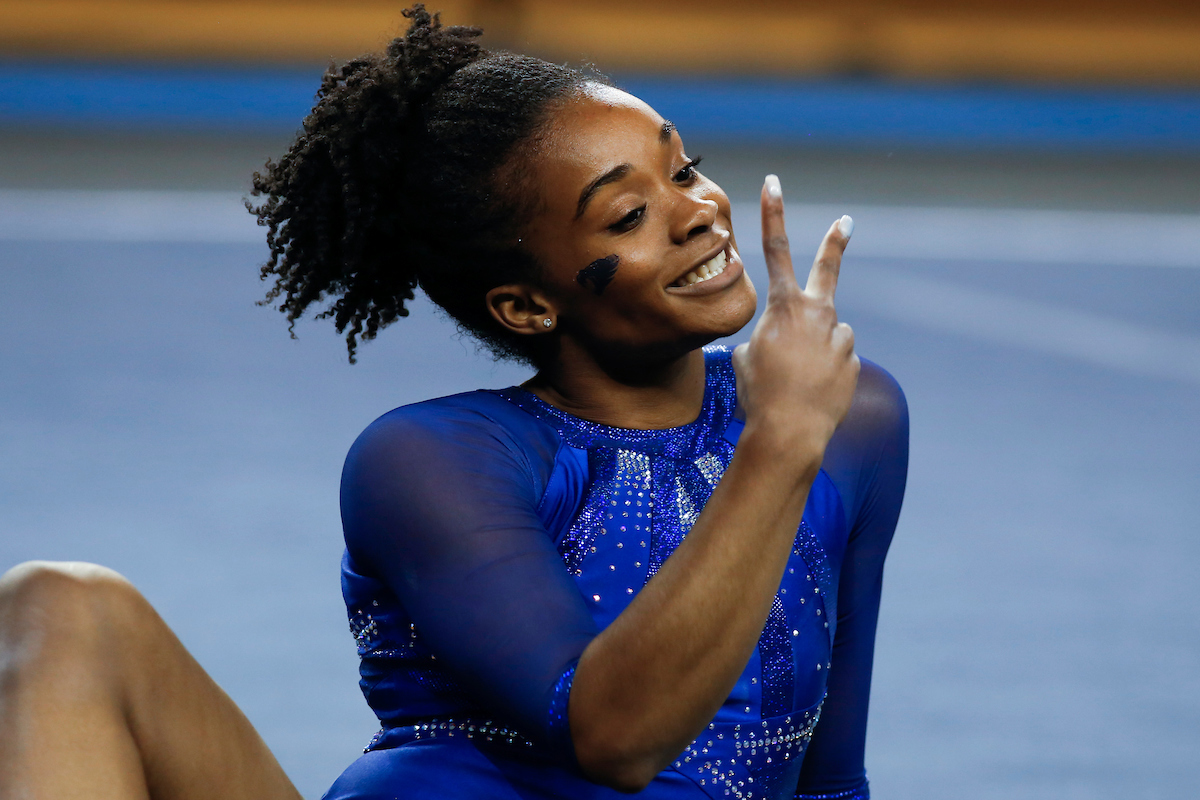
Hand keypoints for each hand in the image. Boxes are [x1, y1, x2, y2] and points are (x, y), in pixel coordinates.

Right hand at [732, 175, 859, 461]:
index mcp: (785, 307)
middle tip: (846, 222)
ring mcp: (840, 338)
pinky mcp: (852, 363)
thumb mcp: (744, 360)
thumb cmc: (759, 393)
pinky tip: (810, 394)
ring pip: (825, 335)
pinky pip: (834, 362)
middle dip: (835, 243)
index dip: (774, 215)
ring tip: (796, 382)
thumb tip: (773, 345)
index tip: (776, 184)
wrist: (790, 431)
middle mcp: (818, 314)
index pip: (777, 250)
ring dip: (811, 352)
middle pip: (826, 269)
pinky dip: (822, 375)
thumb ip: (760, 341)